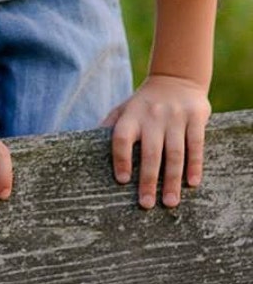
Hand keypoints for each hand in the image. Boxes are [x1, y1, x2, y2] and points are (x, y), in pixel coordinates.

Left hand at [103, 74, 210, 208]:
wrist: (176, 79)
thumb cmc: (145, 102)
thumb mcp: (125, 108)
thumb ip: (111, 124)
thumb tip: (88, 143)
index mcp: (132, 115)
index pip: (122, 137)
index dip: (120, 158)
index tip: (121, 180)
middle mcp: (152, 116)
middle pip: (150, 152)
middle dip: (147, 180)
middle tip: (146, 204)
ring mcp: (175, 117)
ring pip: (174, 153)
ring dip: (172, 180)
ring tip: (170, 203)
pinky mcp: (195, 119)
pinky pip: (195, 145)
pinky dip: (194, 165)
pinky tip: (192, 184)